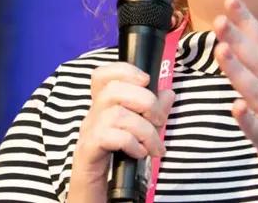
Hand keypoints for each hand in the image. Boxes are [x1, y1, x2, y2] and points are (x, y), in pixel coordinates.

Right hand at [67, 62, 174, 201]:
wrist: (99, 187)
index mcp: (105, 103)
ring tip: (154, 145)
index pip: (102, 74)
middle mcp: (93, 113)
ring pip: (118, 114)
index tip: (146, 80)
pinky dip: (133, 144)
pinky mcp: (88, 149)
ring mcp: (88, 130)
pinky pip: (111, 137)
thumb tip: (169, 93)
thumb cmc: (120, 152)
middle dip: (145, 101)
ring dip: (145, 130)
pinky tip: (140, 153)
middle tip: (159, 120)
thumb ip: (155, 109)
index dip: (125, 70)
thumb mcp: (141, 128)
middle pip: (114, 90)